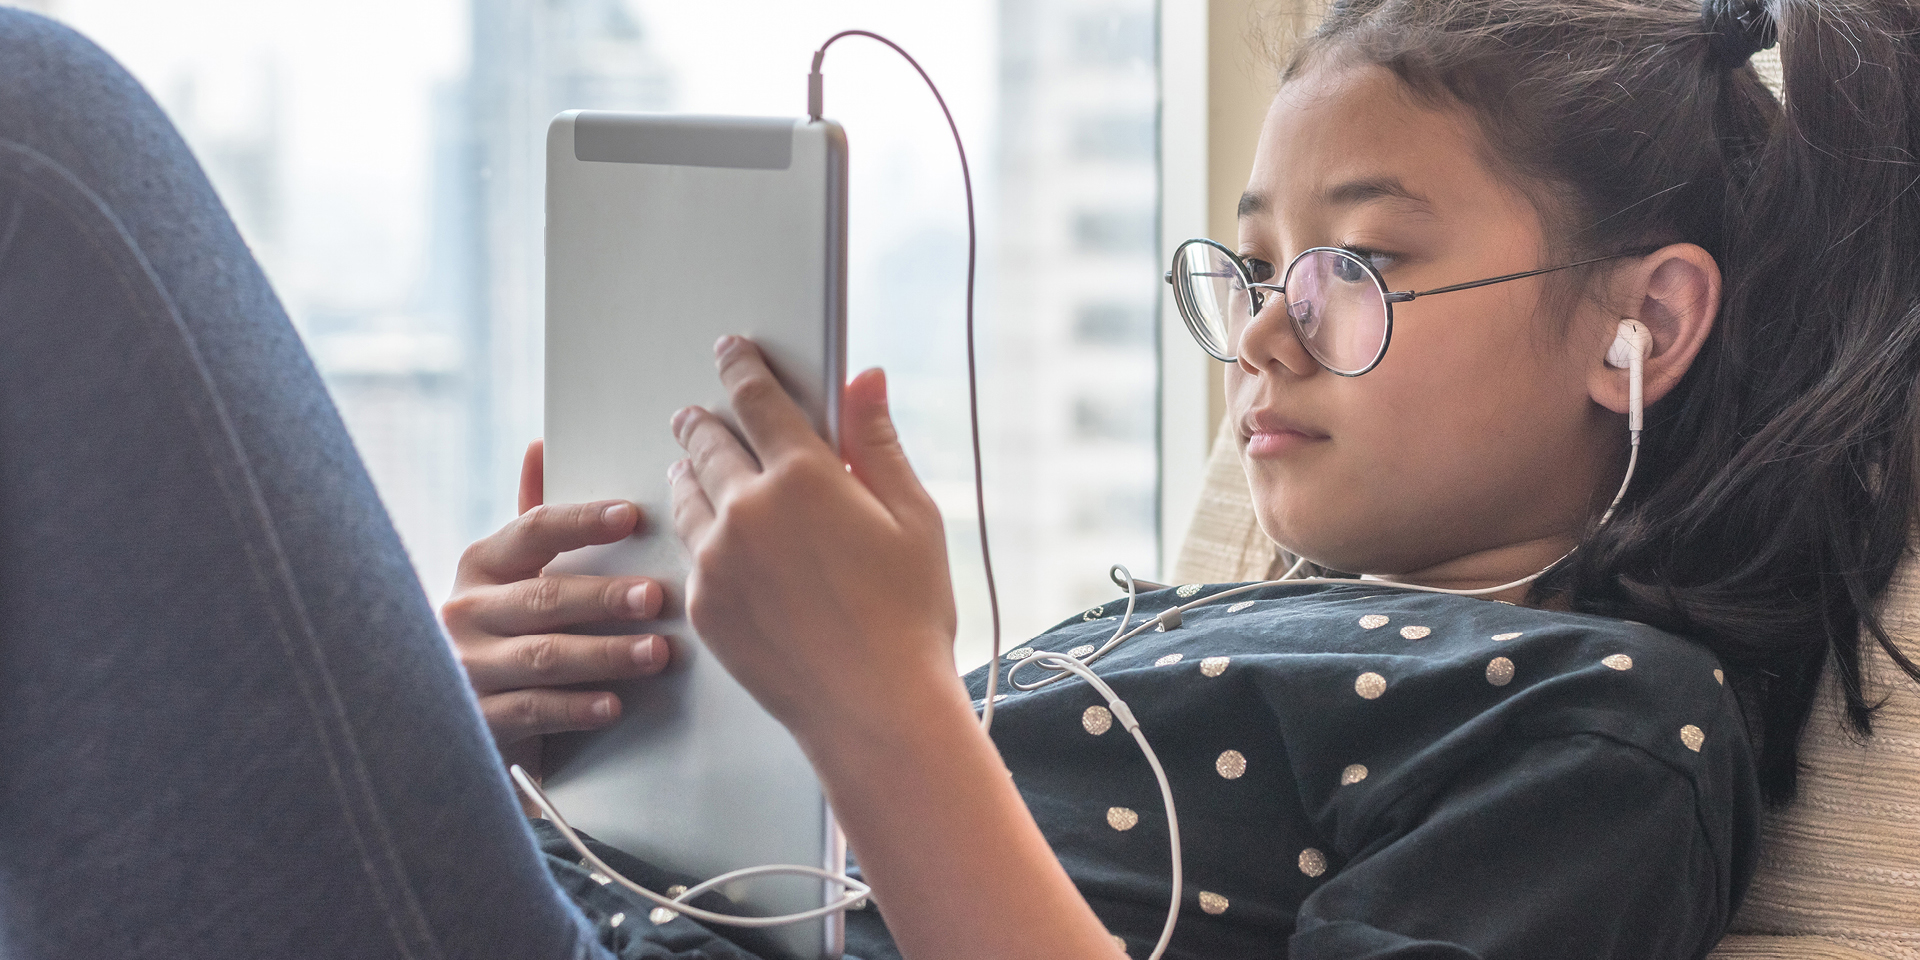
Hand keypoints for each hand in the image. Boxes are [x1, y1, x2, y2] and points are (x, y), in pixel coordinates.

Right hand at [442, 440, 671, 776]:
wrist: (456, 719)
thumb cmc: (505, 632)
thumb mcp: (511, 576)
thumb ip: (533, 521)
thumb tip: (540, 444)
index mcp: (481, 565)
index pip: (533, 530)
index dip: (582, 522)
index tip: (631, 515)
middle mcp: (466, 611)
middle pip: (544, 597)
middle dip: (604, 597)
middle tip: (657, 597)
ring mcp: (467, 667)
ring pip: (545, 656)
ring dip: (606, 654)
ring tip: (656, 653)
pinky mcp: (478, 720)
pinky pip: (533, 709)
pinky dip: (577, 707)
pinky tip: (614, 705)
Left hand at [666, 336, 961, 748]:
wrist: (874, 708)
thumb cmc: (908, 617)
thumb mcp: (912, 518)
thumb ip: (877, 442)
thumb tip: (865, 379)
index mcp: (806, 476)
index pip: (757, 398)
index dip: (741, 366)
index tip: (732, 351)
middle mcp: (749, 509)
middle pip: (708, 441)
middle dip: (703, 419)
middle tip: (698, 413)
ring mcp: (717, 559)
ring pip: (687, 493)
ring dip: (689, 470)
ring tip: (693, 465)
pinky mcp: (704, 603)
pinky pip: (688, 550)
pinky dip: (696, 530)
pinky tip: (708, 533)